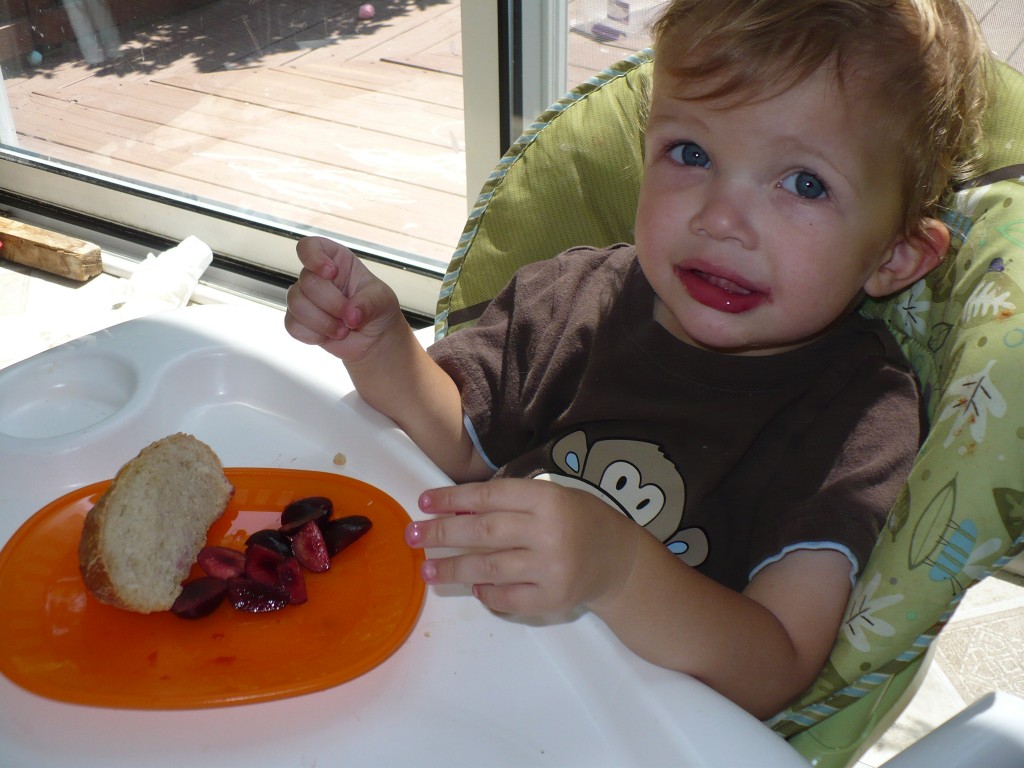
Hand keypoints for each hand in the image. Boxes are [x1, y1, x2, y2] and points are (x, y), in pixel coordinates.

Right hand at [284, 236, 402, 361]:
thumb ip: (368, 303)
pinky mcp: (298, 321)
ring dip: (323, 322)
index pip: (309, 246)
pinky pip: (293, 326)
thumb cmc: (378, 310)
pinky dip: (313, 335)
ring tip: (343, 331)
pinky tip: (329, 337)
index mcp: (336, 261)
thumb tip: (351, 316)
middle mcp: (316, 276)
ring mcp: (305, 299)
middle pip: (307, 281)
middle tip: (351, 318)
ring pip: (296, 304)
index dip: (314, 257)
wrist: (374, 339)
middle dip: (332, 304)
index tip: (331, 272)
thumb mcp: (382, 300)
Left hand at [406, 478, 640, 615]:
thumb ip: (507, 504)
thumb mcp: (548, 498)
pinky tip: (471, 586)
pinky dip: (485, 593)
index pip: (488, 498)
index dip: (451, 500)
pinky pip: (506, 597)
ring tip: (426, 569)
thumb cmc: (576, 520)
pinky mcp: (552, 599)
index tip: (423, 503)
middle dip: (441, 534)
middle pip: (482, 532)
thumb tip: (453, 513)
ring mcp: (551, 569)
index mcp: (546, 499)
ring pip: (488, 568)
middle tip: (412, 535)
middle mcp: (548, 532)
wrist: (618, 559)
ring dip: (452, 569)